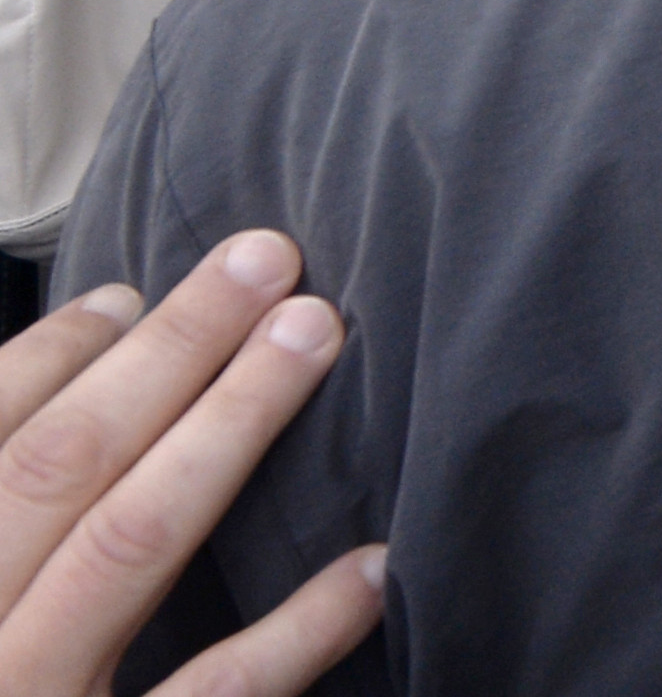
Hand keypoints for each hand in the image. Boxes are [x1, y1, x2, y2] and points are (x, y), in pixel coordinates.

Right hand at [0, 232, 385, 696]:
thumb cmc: (3, 680)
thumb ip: (5, 536)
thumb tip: (62, 405)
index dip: (43, 361)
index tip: (127, 291)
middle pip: (51, 476)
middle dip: (165, 356)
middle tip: (271, 259)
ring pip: (122, 554)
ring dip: (226, 432)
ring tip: (319, 337)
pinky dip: (294, 633)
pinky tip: (372, 566)